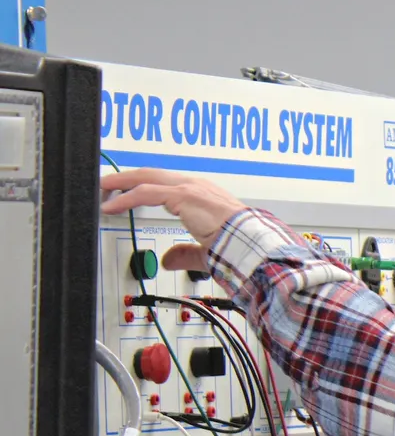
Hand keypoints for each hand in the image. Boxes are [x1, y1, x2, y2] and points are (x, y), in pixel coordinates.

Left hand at [101, 169, 246, 273]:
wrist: (251, 242)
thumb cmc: (239, 244)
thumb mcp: (205, 252)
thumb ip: (184, 254)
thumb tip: (169, 260)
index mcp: (202, 195)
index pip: (165, 185)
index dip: (143, 187)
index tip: (126, 194)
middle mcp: (195, 186)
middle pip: (151, 175)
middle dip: (126, 178)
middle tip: (106, 184)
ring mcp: (189, 187)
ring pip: (145, 178)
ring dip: (120, 183)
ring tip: (102, 189)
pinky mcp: (183, 195)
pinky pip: (145, 193)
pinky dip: (125, 198)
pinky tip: (111, 206)